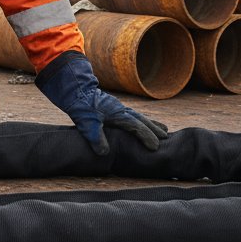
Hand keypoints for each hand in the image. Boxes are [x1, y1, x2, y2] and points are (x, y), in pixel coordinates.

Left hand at [37, 52, 167, 154]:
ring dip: (151, 124)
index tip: (155, 147)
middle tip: (166, 138)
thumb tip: (104, 153)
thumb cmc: (81, 105)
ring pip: (139, 116)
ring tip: (164, 130)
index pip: (137, 127)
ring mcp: (118, 107)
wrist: (74, 88)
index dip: (147, 137)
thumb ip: (96, 137)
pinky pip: (133, 115)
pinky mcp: (114, 107)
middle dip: (154, 129)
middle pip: (142, 120)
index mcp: (118, 114)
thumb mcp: (86, 123)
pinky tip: (142, 123)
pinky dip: (141, 120)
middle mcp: (122, 110)